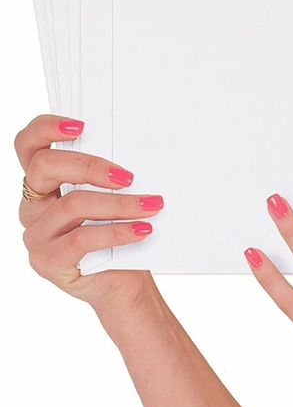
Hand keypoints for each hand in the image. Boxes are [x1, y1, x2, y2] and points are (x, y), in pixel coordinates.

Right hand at [16, 114, 162, 315]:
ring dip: (118, 203)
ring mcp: (36, 235)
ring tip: (150, 205)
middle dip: (89, 165)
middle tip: (127, 176)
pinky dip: (118, 231)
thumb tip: (137, 144)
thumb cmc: (119, 230)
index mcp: (43, 182)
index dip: (46, 128)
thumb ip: (108, 171)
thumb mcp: (112, 194)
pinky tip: (141, 229)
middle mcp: (32, 206)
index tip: (81, 125)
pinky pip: (82, 239)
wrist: (125, 281)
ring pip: (72, 204)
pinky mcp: (47, 261)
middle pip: (45, 167)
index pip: (28, 145)